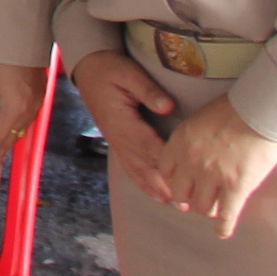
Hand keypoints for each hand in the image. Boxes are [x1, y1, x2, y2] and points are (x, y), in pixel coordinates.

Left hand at [0, 56, 50, 176]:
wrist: (21, 30)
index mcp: (15, 107)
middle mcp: (29, 109)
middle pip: (8, 142)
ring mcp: (35, 103)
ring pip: (17, 134)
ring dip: (1, 151)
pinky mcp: (36, 96)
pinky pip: (23, 124)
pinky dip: (10, 136)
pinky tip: (4, 141)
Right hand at [68, 49, 181, 205]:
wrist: (89, 70)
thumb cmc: (110, 69)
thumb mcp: (129, 73)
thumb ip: (148, 90)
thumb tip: (169, 107)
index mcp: (122, 121)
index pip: (148, 145)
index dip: (166, 162)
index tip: (186, 176)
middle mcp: (119, 137)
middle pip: (144, 166)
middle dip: (166, 185)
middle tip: (187, 203)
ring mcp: (117, 143)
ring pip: (138, 172)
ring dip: (157, 190)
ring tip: (177, 206)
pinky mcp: (118, 144)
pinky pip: (131, 168)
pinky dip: (144, 184)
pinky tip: (157, 195)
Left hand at [158, 96, 276, 236]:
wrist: (260, 108)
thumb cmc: (234, 109)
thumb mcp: (200, 120)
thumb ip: (192, 141)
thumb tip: (193, 156)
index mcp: (180, 142)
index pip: (164, 171)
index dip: (172, 181)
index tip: (180, 185)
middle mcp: (191, 161)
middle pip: (180, 194)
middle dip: (188, 199)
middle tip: (196, 201)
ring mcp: (213, 176)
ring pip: (202, 207)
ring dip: (207, 210)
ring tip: (214, 210)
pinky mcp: (236, 186)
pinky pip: (226, 215)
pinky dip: (223, 227)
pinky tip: (222, 232)